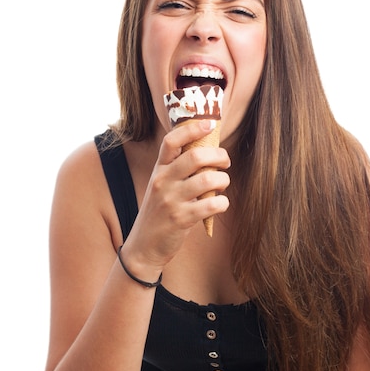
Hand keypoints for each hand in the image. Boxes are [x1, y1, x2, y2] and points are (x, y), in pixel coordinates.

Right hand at [122, 119, 230, 273]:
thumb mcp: (162, 186)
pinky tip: (220, 204)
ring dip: (223, 180)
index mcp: (159, 169)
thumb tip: (209, 152)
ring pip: (207, 179)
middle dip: (219, 156)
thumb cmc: (160, 212)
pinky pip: (211, 204)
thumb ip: (179, 170)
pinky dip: (222, 202)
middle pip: (195, 156)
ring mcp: (171, 200)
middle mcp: (162, 181)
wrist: (144, 246)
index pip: (171, 141)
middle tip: (225, 163)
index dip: (192, 128)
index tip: (210, 124)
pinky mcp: (181, 219)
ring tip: (222, 185)